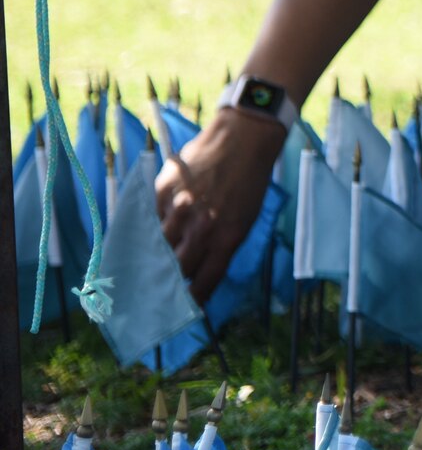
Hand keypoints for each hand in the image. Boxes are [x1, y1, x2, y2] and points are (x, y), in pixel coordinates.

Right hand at [156, 108, 287, 302]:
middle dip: (169, 283)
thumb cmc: (249, 181)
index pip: (204, 281)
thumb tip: (198, 271)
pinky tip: (144, 237)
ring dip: (153, 259)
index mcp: (228, 236)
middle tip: (160, 291)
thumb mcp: (246, 218)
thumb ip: (221, 244)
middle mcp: (201, 226)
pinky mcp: (162, 191)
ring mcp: (179, 208)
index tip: (183, 310)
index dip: (192, 300)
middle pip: (177, 269)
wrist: (243, 139)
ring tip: (145, 270)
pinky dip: (149, 230)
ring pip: (158, 246)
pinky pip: (149, 220)